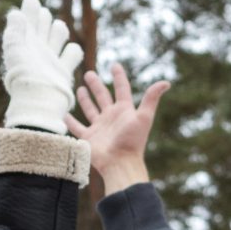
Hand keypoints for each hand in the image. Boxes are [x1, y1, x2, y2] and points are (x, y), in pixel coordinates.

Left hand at [0, 0, 84, 132]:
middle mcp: (36, 48)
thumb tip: (16, 13)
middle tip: (41, 17)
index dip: (30, 9)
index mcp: (23, 43)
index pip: (27, 19)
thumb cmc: (24, 76)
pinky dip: (72, 51)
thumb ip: (16, 30)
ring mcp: (50, 58)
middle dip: (43, 18)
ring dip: (58, 29)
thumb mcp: (15, 49)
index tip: (31, 1)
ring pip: (59, 32)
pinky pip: (74, 52)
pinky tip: (67, 54)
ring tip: (56, 32)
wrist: (38, 99)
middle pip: (44, 23)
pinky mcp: (63, 69)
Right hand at [68, 64, 170, 193]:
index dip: (119, 77)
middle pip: (103, 97)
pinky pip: (77, 127)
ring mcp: (99, 127)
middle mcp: (111, 117)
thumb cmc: (132, 141)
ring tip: (80, 88)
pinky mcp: (88, 138)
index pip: (122, 89)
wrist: (120, 163)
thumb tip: (166, 82)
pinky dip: (70, 121)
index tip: (114, 65)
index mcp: (124, 111)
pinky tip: (64, 114)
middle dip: (96, 85)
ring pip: (90, 109)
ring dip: (85, 100)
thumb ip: (151, 99)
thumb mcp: (144, 117)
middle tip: (90, 74)